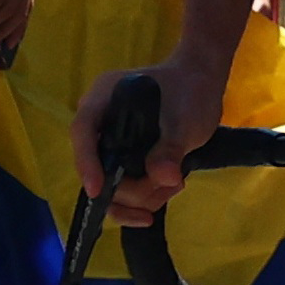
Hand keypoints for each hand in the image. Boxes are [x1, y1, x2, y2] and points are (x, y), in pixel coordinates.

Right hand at [73, 46, 231, 223]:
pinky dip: (145, 198)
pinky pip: (124, 191)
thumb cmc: (190, 93)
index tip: (97, 189)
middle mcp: (99, 124)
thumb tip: (164, 177)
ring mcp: (110, 145)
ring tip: (176, 183)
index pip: (82, 132)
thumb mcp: (185, 120)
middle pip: (98, 168)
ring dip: (144, 196)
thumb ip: (172, 148)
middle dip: (132, 188)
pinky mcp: (123, 162)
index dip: (86, 162)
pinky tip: (169, 189)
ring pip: (112, 186)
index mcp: (102, 100)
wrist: (201, 86)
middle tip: (170, 184)